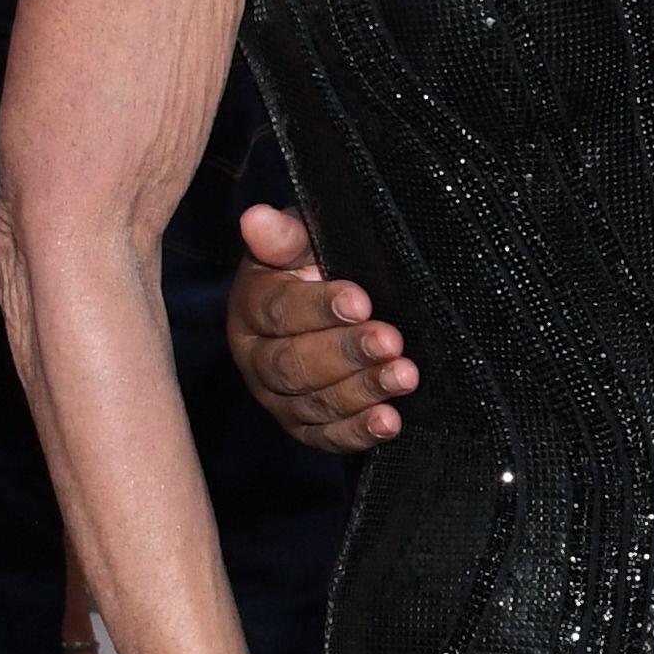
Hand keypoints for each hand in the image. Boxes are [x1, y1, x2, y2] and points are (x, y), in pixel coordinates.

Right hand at [228, 205, 412, 453]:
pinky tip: (390, 422)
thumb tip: (256, 217)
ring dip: (362, 390)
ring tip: (403, 375)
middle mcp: (256, 358)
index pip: (277, 310)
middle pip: (292, 364)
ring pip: (313, 403)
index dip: (318, 307)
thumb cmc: (318, 264)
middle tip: (390, 340)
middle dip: (345, 353)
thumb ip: (286, 234)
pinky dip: (359, 432)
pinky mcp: (305, 426)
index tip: (360, 301)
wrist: (338, 300)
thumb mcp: (304, 240)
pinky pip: (327, 437)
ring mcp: (278, 398)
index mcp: (250, 306)